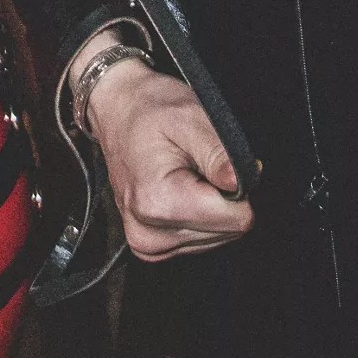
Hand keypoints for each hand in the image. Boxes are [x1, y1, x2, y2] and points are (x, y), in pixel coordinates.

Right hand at [74, 32, 252, 258]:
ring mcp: (146, 244)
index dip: (237, 187)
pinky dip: (198, 215)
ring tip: (185, 173)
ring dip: (210, 205)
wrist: (116, 111)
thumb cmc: (150, 110)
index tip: (213, 163)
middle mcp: (147, 233)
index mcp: (157, 203)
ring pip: (217, 237)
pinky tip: (180, 189)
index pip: (236, 220)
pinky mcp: (149, 246)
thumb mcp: (191, 117)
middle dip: (222, 197)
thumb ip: (219, 154)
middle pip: (228, 231)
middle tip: (197, 165)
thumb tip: (241, 184)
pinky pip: (200, 240)